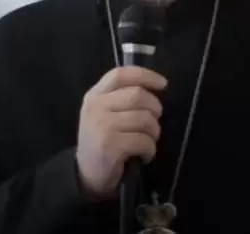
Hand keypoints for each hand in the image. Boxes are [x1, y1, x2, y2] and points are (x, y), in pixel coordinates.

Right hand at [76, 66, 166, 197]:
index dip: (145, 75)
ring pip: (145, 119)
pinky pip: (144, 141)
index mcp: (95, 95)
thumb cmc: (102, 140)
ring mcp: (102, 125)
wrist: (86, 175)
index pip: (121, 74)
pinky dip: (150, 150)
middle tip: (153, 122)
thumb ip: (121, 97)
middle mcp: (96, 106)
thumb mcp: (104, 113)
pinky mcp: (110, 145)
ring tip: (147, 141)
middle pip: (138, 95)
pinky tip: (144, 155)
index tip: (162, 84)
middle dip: (155, 109)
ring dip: (154, 132)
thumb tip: (154, 87)